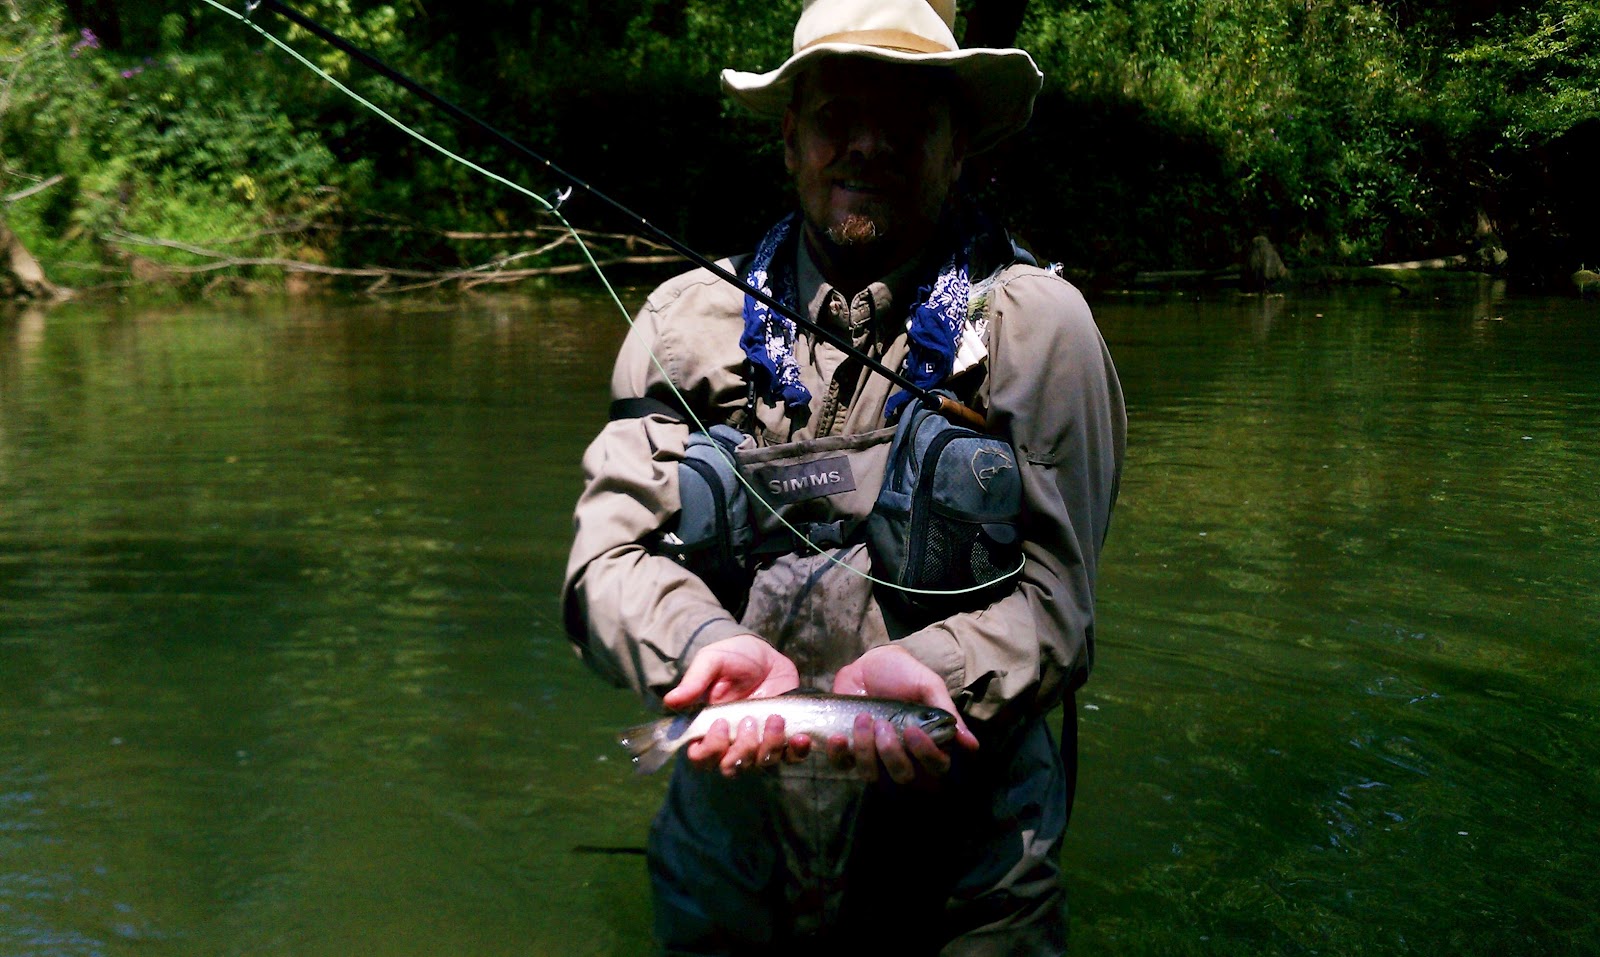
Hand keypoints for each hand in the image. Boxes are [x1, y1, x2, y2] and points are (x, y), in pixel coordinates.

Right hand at [662, 634, 809, 776]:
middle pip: (730, 768)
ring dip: (768, 746)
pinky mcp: (783, 739)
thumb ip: (694, 682)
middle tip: (749, 720)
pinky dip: (796, 753)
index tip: (720, 724)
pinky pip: (790, 758)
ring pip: (759, 764)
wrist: (765, 653)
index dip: (710, 750)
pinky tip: (800, 737)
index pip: (700, 758)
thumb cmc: (732, 658)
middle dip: (741, 749)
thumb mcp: (712, 662)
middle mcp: (731, 743)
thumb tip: (670, 701)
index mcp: (708, 729)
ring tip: (776, 718)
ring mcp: (758, 743)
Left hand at [828, 645, 979, 784]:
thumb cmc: (903, 673)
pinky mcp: (848, 750)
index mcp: (927, 743)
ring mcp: (874, 756)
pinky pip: (842, 765)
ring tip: (863, 719)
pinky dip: (839, 754)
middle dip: (892, 752)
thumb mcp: (928, 685)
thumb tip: (972, 745)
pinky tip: (840, 736)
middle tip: (884, 723)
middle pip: (903, 776)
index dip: (926, 754)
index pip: (936, 767)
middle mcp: (903, 755)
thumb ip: (946, 711)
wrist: (868, 662)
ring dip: (866, 750)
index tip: (913, 731)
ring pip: (871, 775)